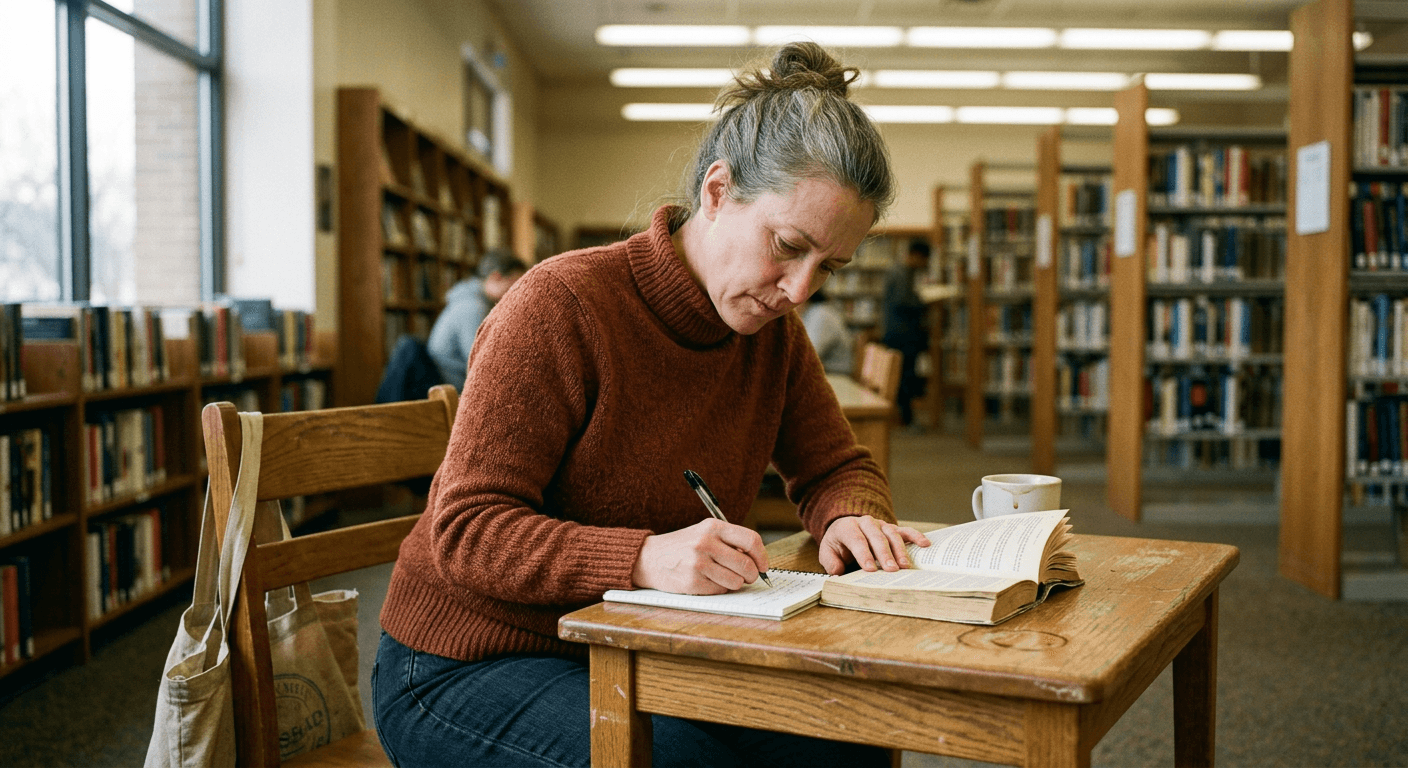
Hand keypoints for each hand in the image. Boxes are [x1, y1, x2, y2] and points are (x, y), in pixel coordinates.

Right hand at [631, 518, 769, 594]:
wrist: (650, 558)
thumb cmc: (684, 546)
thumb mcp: (705, 533)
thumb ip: (729, 541)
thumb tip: (758, 560)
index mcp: (713, 527)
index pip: (751, 540)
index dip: (762, 556)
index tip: (763, 566)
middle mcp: (706, 543)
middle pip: (746, 564)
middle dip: (752, 575)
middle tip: (748, 577)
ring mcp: (698, 563)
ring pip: (736, 581)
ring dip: (735, 583)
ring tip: (723, 577)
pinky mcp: (692, 582)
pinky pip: (720, 590)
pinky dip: (719, 588)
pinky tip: (708, 581)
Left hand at [818, 516, 931, 575]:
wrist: (845, 530)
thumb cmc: (838, 545)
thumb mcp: (827, 553)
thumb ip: (831, 563)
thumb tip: (837, 574)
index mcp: (847, 527)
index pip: (856, 539)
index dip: (863, 554)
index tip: (870, 569)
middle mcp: (865, 523)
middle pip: (876, 537)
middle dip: (884, 554)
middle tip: (892, 570)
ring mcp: (880, 524)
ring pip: (892, 534)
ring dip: (899, 550)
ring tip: (905, 566)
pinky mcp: (892, 528)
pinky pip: (905, 530)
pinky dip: (916, 536)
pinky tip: (925, 545)